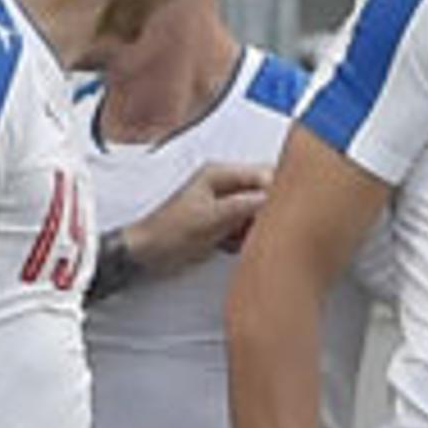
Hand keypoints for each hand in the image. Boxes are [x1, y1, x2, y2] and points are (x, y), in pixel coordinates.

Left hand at [128, 162, 268, 275]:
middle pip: (264, 192)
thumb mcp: (209, 218)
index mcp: (219, 173)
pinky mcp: (224, 223)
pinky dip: (244, 239)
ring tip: (238, 239)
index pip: (263, 173)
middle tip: (259, 229)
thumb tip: (271, 199)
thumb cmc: (169, 231)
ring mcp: (225, 204)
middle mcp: (225, 185)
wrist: (148, 253)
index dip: (275, 192)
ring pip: (258, 213)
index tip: (279, 213)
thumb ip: (242, 206)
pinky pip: (248, 228)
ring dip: (255, 228)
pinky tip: (229, 246)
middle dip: (266, 212)